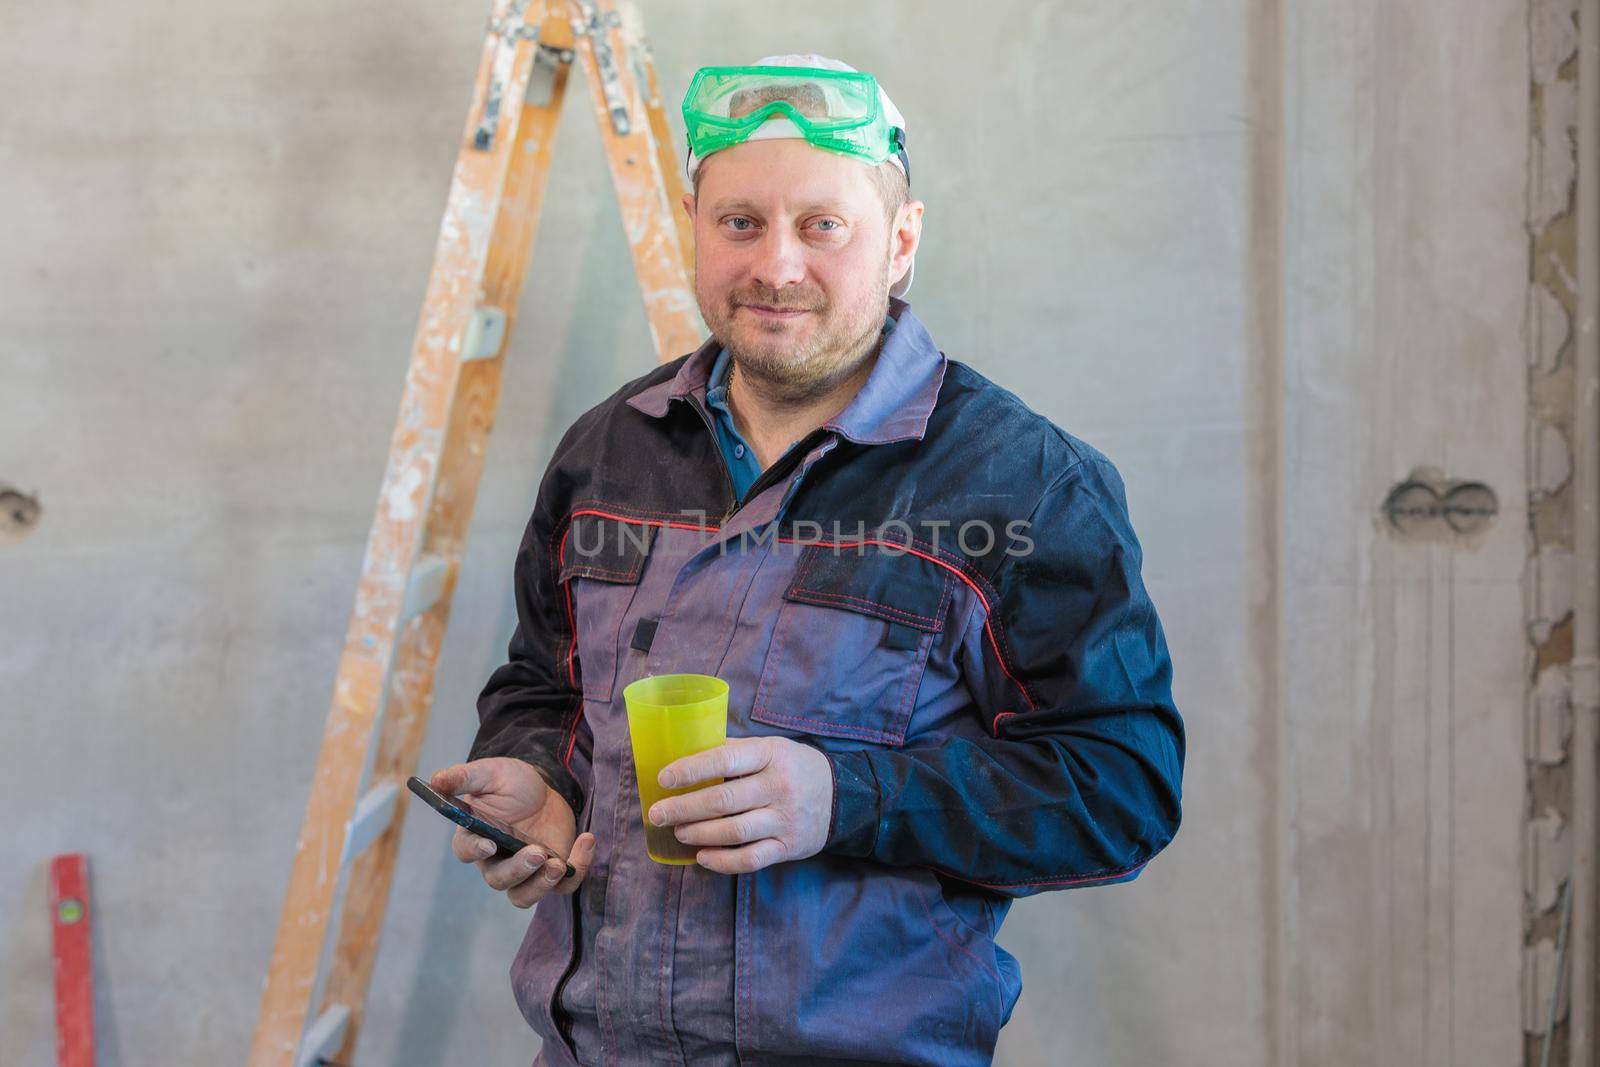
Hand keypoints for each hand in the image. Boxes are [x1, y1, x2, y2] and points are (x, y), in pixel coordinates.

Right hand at [430, 758, 596, 908]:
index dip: (476, 850)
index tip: (490, 843)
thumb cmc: (509, 782)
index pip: (466, 851)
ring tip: (559, 865)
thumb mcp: (489, 773)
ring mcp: (525, 870)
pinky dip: (578, 868)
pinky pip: (564, 884)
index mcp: (475, 837)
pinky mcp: (552, 872)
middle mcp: (496, 861)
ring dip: (541, 885)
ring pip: (525, 895)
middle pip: (499, 880)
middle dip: (518, 870)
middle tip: (537, 852)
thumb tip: (435, 780)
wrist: (542, 787)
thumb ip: (464, 777)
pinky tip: (587, 840)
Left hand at [647, 736, 832, 874]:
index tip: (663, 778)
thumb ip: (734, 752)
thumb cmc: (793, 767)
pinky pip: (750, 859)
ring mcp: (786, 819)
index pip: (724, 760)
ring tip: (678, 832)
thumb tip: (685, 754)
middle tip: (658, 814)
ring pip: (734, 831)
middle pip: (723, 799)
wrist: (843, 796)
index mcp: (771, 754)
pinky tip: (702, 857)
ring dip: (699, 833)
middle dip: (684, 808)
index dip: (691, 769)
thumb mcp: (771, 748)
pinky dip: (722, 861)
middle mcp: (779, 786)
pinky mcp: (789, 847)